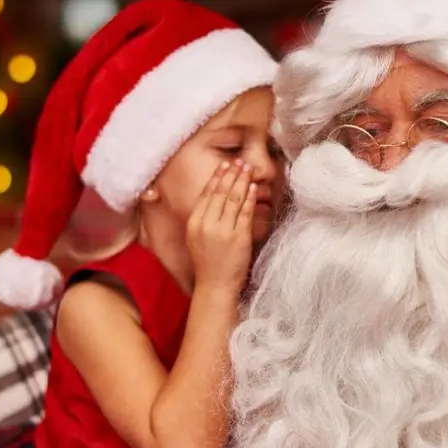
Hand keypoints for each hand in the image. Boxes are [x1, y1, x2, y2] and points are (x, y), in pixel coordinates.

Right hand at [186, 160, 256, 292]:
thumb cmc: (208, 263)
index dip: (216, 177)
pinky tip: (252, 187)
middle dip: (231, 174)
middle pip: (220, 193)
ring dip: (241, 181)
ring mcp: (223, 231)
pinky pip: (245, 212)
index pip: (206, 194)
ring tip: (247, 169)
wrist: (215, 286)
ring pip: (233, 199)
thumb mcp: (196, 238)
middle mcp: (206, 224)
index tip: (224, 165)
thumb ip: (203, 218)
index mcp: (194, 223)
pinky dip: (249, 197)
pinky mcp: (238, 238)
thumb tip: (214, 197)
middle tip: (239, 161)